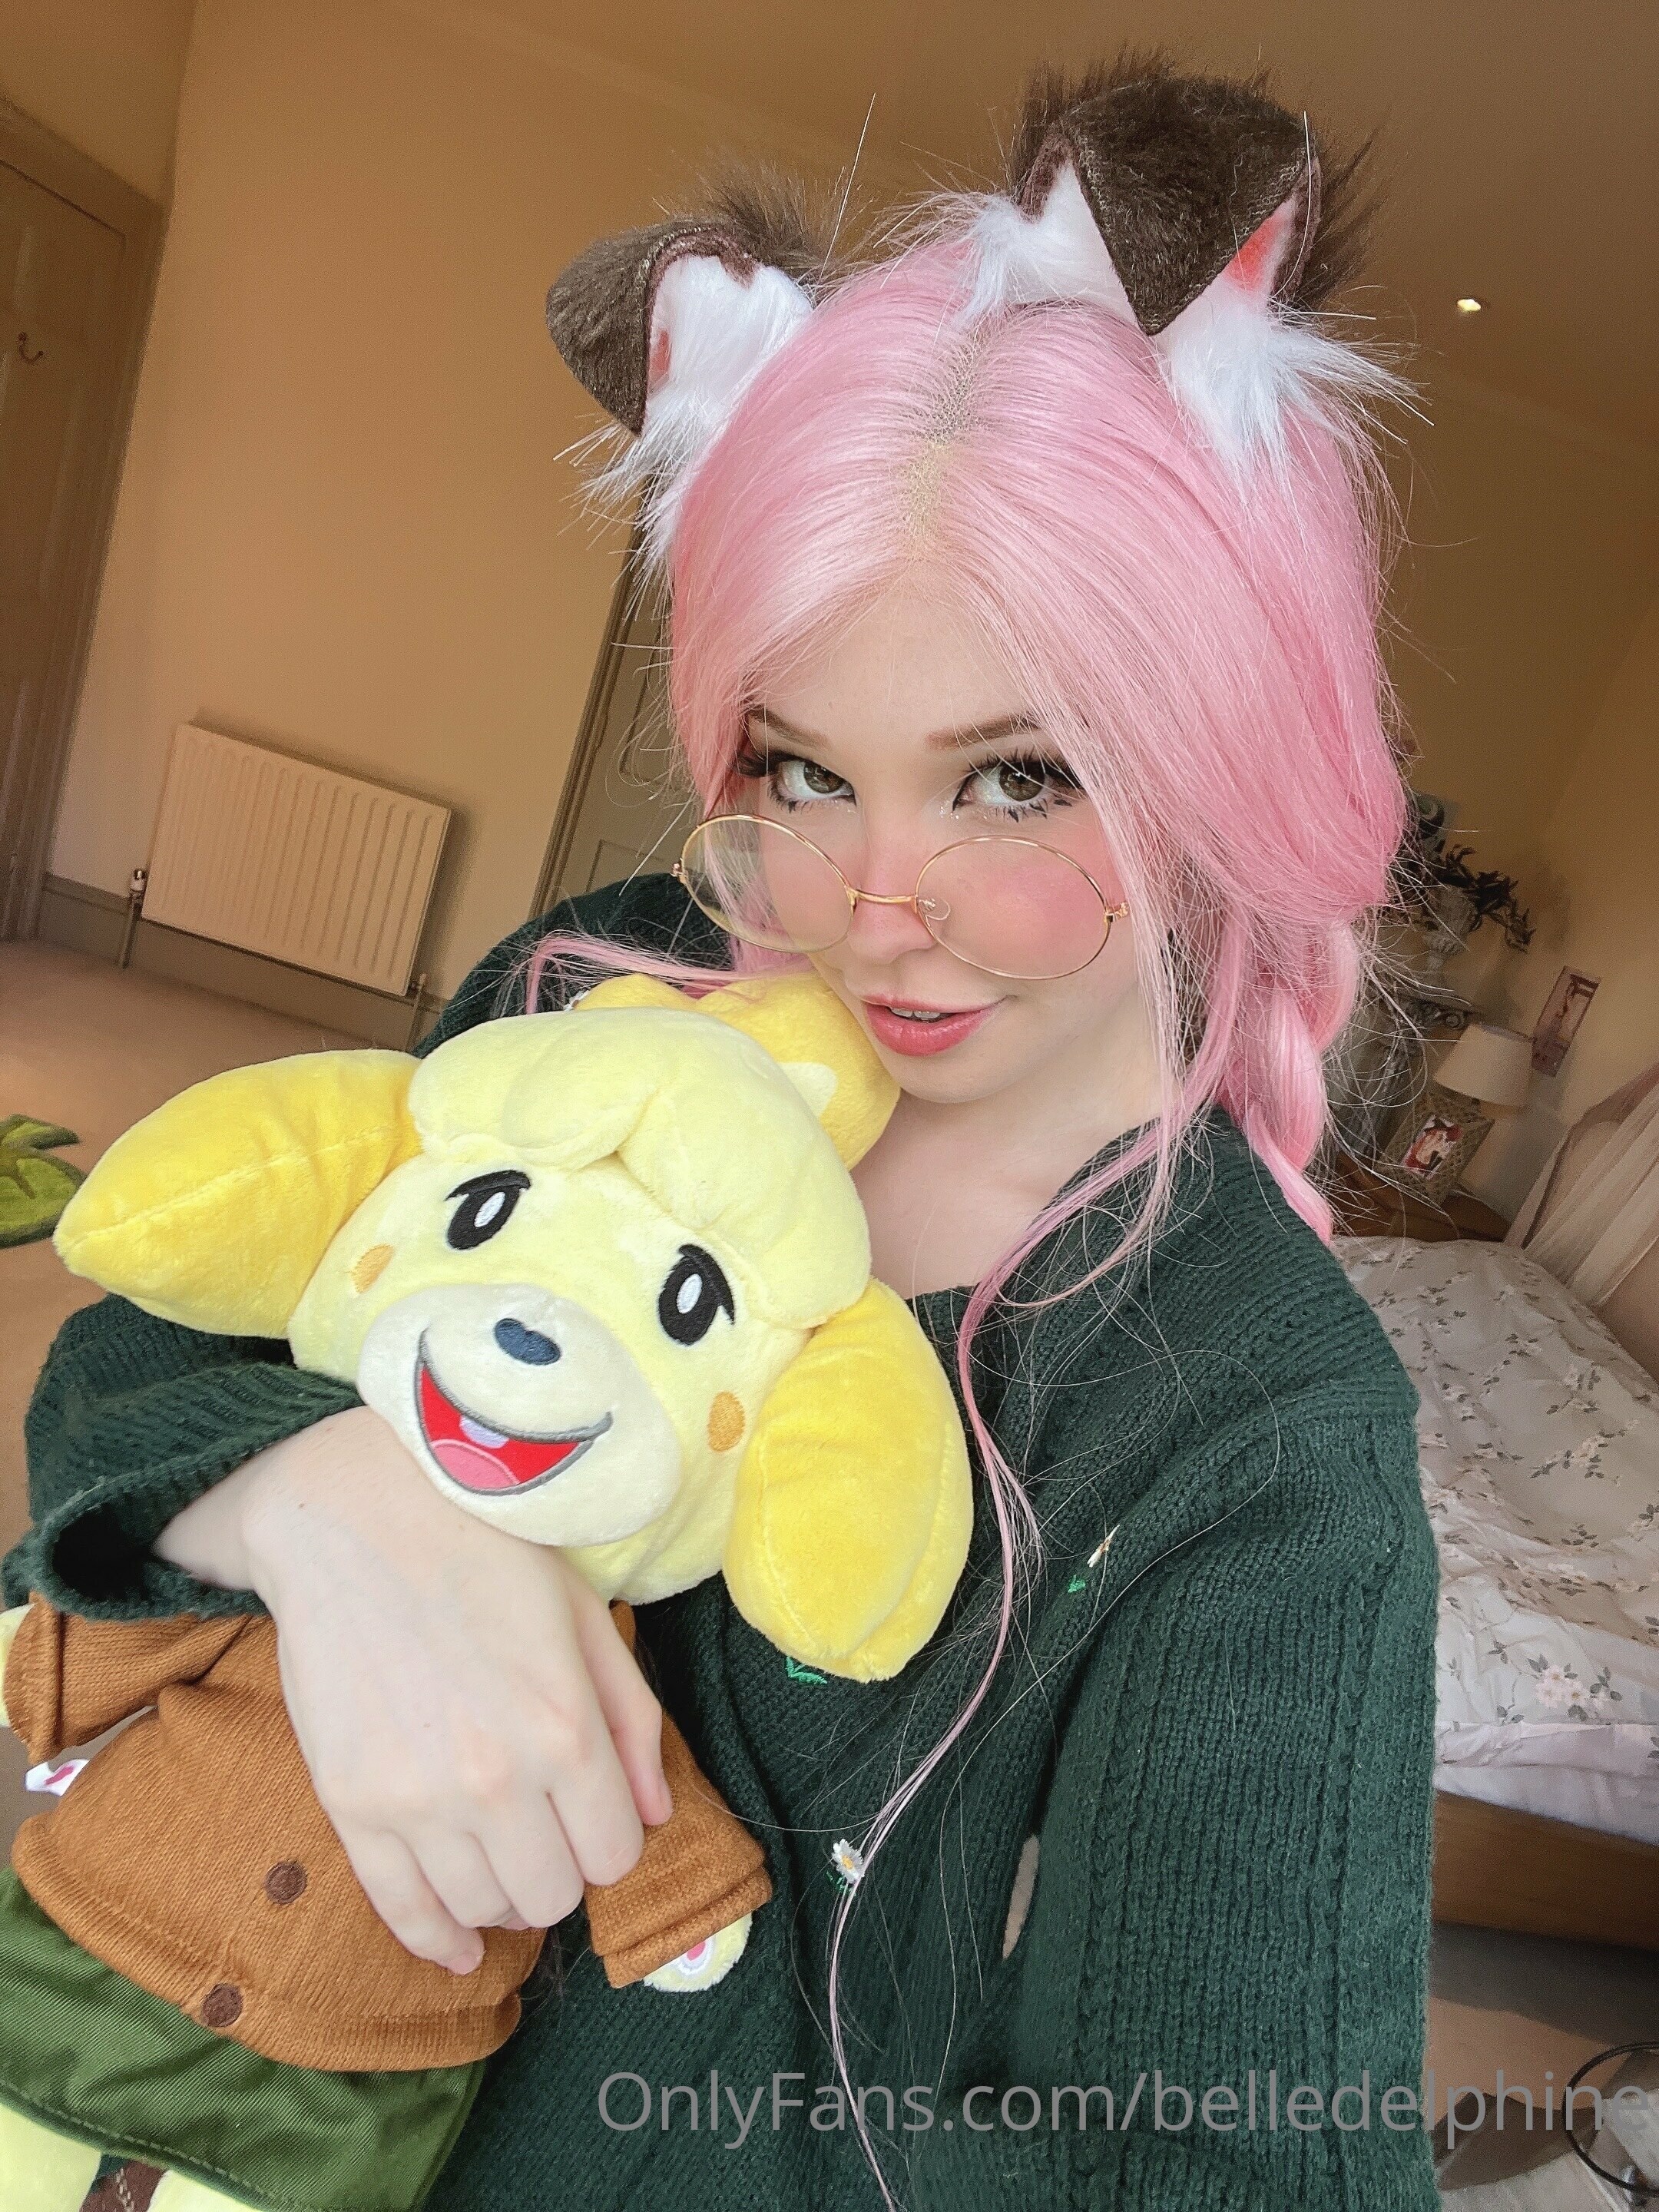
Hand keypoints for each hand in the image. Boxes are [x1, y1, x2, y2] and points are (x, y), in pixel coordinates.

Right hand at [157, 1407, 670, 1972]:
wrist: (358, 1519)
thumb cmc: (486, 1555)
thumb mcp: (586, 1619)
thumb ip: (632, 1721)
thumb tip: (654, 1815)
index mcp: (566, 1731)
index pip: (615, 1854)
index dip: (611, 1843)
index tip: (593, 1817)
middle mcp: (496, 1781)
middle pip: (553, 1894)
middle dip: (561, 1873)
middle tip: (547, 1834)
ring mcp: (418, 1800)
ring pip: (484, 1909)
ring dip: (503, 1897)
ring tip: (500, 1856)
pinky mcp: (351, 1805)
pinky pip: (400, 1911)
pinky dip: (435, 1941)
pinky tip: (457, 1946)